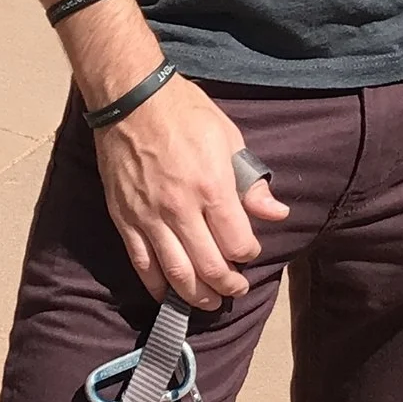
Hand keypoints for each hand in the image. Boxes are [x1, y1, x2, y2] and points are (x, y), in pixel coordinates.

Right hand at [93, 75, 289, 308]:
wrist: (131, 99)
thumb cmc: (184, 112)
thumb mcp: (227, 137)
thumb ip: (251, 182)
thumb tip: (276, 213)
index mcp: (213, 187)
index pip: (238, 243)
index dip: (248, 255)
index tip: (249, 251)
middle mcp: (182, 209)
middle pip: (210, 268)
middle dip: (228, 286)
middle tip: (236, 289)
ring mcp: (151, 218)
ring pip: (177, 275)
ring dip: (197, 297)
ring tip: (210, 302)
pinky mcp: (126, 220)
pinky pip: (143, 265)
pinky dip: (158, 287)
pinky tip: (170, 294)